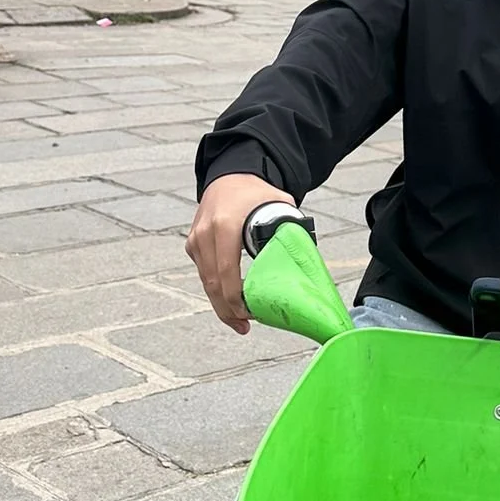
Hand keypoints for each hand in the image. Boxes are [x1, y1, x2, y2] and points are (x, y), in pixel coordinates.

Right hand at [185, 172, 289, 331]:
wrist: (232, 173)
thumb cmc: (258, 193)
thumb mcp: (280, 206)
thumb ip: (291, 232)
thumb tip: (306, 264)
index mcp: (225, 226)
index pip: (226, 273)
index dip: (235, 300)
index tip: (250, 315)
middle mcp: (205, 233)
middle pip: (213, 284)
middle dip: (227, 310)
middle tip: (244, 327)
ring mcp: (195, 238)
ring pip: (206, 281)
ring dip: (221, 304)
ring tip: (239, 321)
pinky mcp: (192, 243)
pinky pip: (204, 272)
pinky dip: (216, 289)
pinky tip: (229, 301)